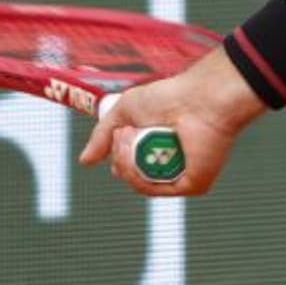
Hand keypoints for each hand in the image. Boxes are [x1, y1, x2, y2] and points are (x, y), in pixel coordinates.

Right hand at [79, 48, 265, 196]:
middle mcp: (172, 164)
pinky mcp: (194, 184)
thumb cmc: (171, 95)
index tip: (116, 142)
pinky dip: (140, 172)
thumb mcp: (124, 110)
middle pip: (130, 177)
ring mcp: (183, 176)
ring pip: (138, 184)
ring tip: (132, 134)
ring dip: (126, 161)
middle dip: (120, 156)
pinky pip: (155, 189)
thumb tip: (84, 161)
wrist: (200, 97)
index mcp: (160, 149)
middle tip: (126, 132)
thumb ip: (102, 135)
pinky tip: (141, 147)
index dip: (119, 160)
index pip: (132, 168)